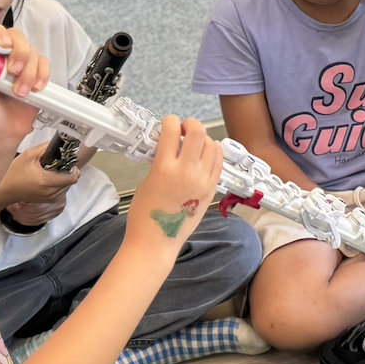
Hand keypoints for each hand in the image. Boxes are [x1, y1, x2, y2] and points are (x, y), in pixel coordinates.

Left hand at [0, 25, 51, 148]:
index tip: (2, 44)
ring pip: (32, 52)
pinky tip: (35, 89)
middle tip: (14, 72)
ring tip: (20, 93)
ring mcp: (21, 63)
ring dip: (29, 72)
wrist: (3, 133)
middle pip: (16, 37)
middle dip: (19, 53)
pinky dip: (42, 75)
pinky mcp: (36, 73)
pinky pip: (44, 65)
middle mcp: (2, 57)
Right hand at [0, 145, 96, 227]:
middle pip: (71, 180)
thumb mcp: (29, 155)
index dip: (73, 167)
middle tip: (57, 163)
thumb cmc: (15, 173)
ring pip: (67, 186)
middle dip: (68, 170)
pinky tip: (48, 178)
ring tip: (51, 171)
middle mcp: (51, 192)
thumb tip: (62, 143)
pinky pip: (61, 190)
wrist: (5, 190)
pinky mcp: (49, 201)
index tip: (66, 160)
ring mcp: (51, 198)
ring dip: (63, 177)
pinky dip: (59, 183)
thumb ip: (47, 148)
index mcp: (47, 181)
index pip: (73, 177)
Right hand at [128, 117, 221, 258]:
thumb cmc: (145, 216)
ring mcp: (202, 181)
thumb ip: (161, 161)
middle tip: (184, 128)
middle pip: (198, 132)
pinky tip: (206, 153)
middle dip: (190, 124)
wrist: (156, 242)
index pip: (172, 130)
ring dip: (203, 138)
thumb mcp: (147, 180)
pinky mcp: (211, 190)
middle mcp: (187, 172)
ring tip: (194, 142)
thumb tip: (170, 148)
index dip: (170, 121)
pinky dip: (214, 153)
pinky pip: (219, 163)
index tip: (169, 123)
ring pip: (212, 145)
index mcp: (164, 168)